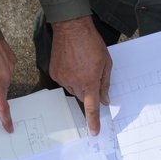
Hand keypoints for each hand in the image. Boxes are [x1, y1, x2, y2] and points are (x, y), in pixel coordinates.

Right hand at [49, 17, 111, 134]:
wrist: (71, 28)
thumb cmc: (91, 42)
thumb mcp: (106, 62)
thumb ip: (105, 83)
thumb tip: (104, 99)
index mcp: (90, 81)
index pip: (91, 108)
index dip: (93, 121)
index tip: (94, 131)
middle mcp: (75, 83)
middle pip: (82, 96)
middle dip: (88, 89)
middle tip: (91, 72)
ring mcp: (63, 78)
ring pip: (73, 88)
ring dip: (78, 81)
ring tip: (80, 63)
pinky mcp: (54, 73)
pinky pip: (64, 80)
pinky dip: (69, 75)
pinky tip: (71, 62)